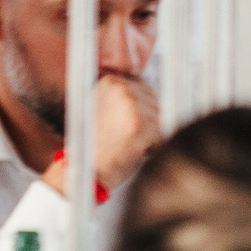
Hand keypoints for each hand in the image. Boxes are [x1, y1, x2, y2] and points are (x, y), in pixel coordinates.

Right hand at [37, 78, 161, 199]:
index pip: (145, 89)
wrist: (88, 169)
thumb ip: (124, 98)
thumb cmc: (96, 145)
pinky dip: (155, 146)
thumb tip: (152, 96)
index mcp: (111, 81)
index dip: (142, 111)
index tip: (128, 125)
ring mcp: (132, 104)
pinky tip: (137, 151)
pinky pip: (162, 134)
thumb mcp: (103, 109)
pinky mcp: (141, 124)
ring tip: (131, 144)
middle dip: (149, 122)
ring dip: (153, 134)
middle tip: (129, 137)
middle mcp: (122, 88)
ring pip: (161, 118)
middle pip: (156, 102)